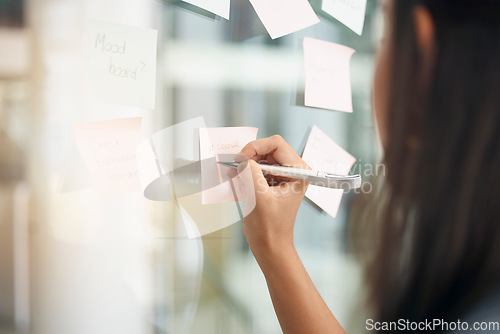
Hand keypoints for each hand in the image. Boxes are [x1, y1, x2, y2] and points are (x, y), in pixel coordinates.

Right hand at [235, 135, 309, 254]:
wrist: (269, 245)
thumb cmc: (270, 227)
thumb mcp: (259, 197)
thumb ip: (251, 173)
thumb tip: (242, 158)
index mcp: (298, 172)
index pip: (277, 144)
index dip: (256, 147)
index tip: (241, 159)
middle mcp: (293, 171)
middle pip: (269, 148)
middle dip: (250, 155)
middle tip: (236, 165)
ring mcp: (283, 176)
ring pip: (261, 157)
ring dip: (247, 163)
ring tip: (235, 174)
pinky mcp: (273, 182)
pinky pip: (258, 167)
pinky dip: (246, 171)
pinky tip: (237, 179)